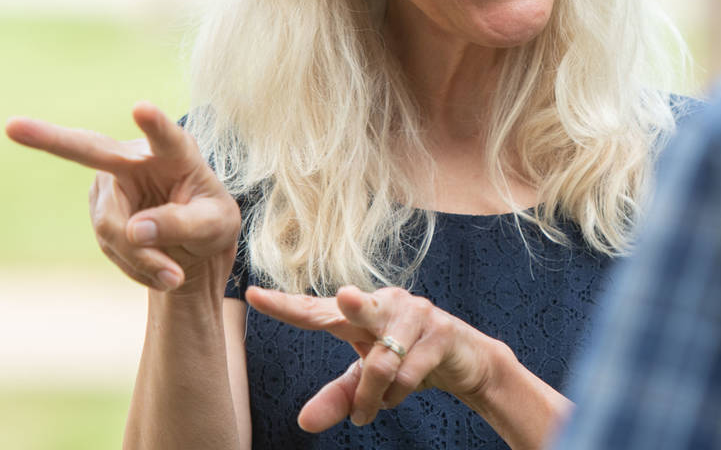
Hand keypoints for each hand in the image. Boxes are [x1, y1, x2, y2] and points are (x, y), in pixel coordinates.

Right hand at [4, 102, 239, 293]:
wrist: (197, 244)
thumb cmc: (212, 221)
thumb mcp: (216, 226)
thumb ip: (182, 224)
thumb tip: (135, 231)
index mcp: (175, 152)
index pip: (164, 137)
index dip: (153, 124)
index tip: (142, 108)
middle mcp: (134, 158)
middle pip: (89, 151)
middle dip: (49, 139)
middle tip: (12, 126)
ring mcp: (110, 184)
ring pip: (112, 226)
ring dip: (142, 258)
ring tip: (173, 275)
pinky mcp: (100, 210)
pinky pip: (112, 246)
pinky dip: (137, 265)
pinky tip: (159, 268)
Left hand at [246, 285, 513, 430]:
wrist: (467, 361)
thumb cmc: (407, 361)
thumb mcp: (366, 383)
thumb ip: (337, 398)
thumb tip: (304, 423)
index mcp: (359, 311)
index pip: (316, 309)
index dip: (285, 305)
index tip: (253, 296)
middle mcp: (384, 304)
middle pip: (358, 307)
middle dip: (352, 304)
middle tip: (345, 297)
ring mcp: (415, 315)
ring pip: (382, 364)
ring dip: (372, 398)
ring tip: (369, 413)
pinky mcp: (440, 333)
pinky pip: (409, 374)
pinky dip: (396, 395)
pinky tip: (397, 395)